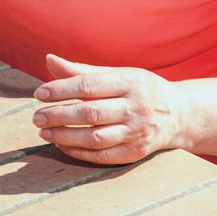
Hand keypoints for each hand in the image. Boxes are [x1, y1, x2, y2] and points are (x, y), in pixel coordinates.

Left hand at [32, 54, 187, 164]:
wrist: (180, 114)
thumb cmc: (140, 89)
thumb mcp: (118, 73)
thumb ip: (83, 70)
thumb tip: (49, 60)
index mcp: (130, 82)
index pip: (89, 86)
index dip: (61, 90)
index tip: (39, 94)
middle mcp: (136, 107)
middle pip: (91, 113)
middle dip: (59, 115)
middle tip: (36, 117)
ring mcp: (138, 132)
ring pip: (96, 137)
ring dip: (66, 136)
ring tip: (44, 132)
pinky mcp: (137, 152)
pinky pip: (103, 155)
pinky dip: (80, 152)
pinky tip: (62, 145)